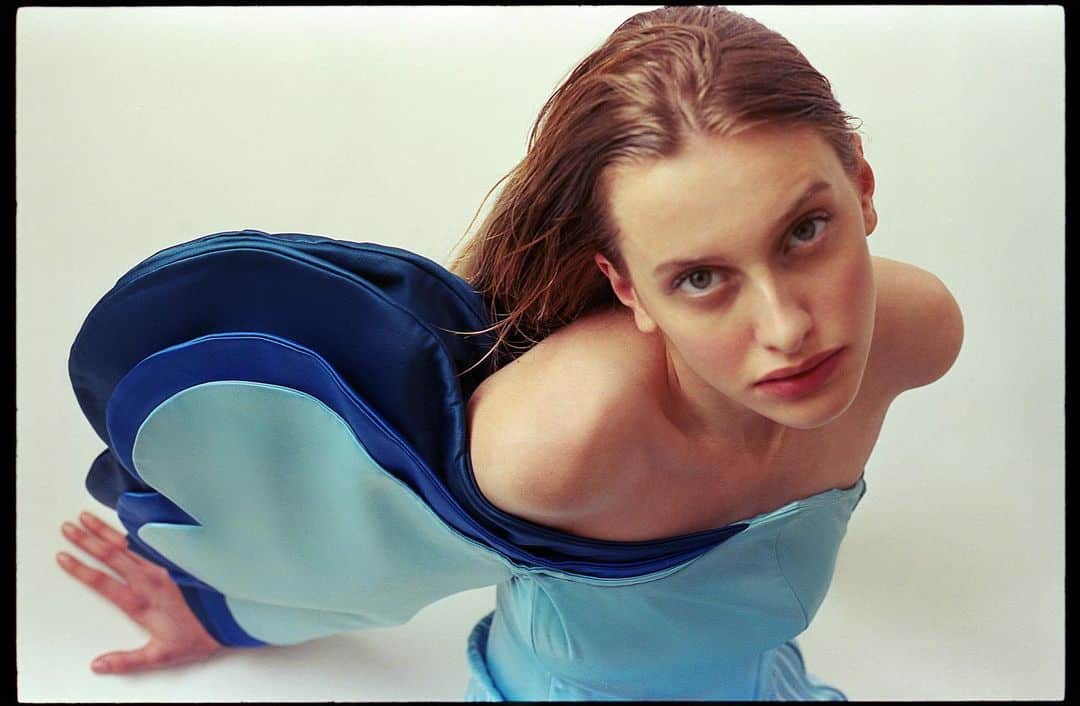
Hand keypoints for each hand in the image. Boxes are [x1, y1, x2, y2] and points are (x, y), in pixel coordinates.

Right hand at [57, 511, 223, 673]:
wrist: (235, 615)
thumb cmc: (201, 633)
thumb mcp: (163, 654)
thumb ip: (128, 660)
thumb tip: (99, 664)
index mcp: (140, 601)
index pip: (102, 582)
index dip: (80, 569)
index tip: (62, 556)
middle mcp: (150, 578)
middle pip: (111, 555)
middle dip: (86, 540)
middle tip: (68, 526)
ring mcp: (165, 565)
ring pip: (129, 543)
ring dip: (106, 529)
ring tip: (88, 517)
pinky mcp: (179, 558)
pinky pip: (152, 539)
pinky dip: (137, 527)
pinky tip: (128, 518)